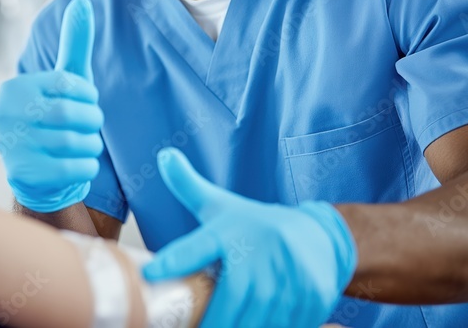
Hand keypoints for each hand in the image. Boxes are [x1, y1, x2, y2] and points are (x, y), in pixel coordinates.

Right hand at [0, 0, 102, 212]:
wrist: (37, 173)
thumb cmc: (55, 116)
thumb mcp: (64, 80)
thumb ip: (74, 43)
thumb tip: (83, 2)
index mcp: (15, 88)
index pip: (66, 83)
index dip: (87, 94)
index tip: (89, 101)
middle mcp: (5, 115)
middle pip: (70, 114)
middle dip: (92, 120)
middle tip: (93, 125)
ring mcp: (11, 146)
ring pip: (74, 142)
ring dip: (92, 145)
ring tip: (88, 144)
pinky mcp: (22, 175)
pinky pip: (73, 169)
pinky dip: (87, 167)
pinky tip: (83, 163)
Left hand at [143, 148, 356, 327]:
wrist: (318, 236)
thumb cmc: (256, 225)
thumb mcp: (222, 205)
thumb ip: (188, 186)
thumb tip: (163, 155)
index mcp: (231, 231)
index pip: (197, 248)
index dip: (173, 262)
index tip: (149, 275)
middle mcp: (261, 253)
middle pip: (229, 302)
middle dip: (211, 324)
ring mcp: (289, 277)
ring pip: (256, 323)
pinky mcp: (311, 299)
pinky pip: (282, 327)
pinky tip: (253, 327)